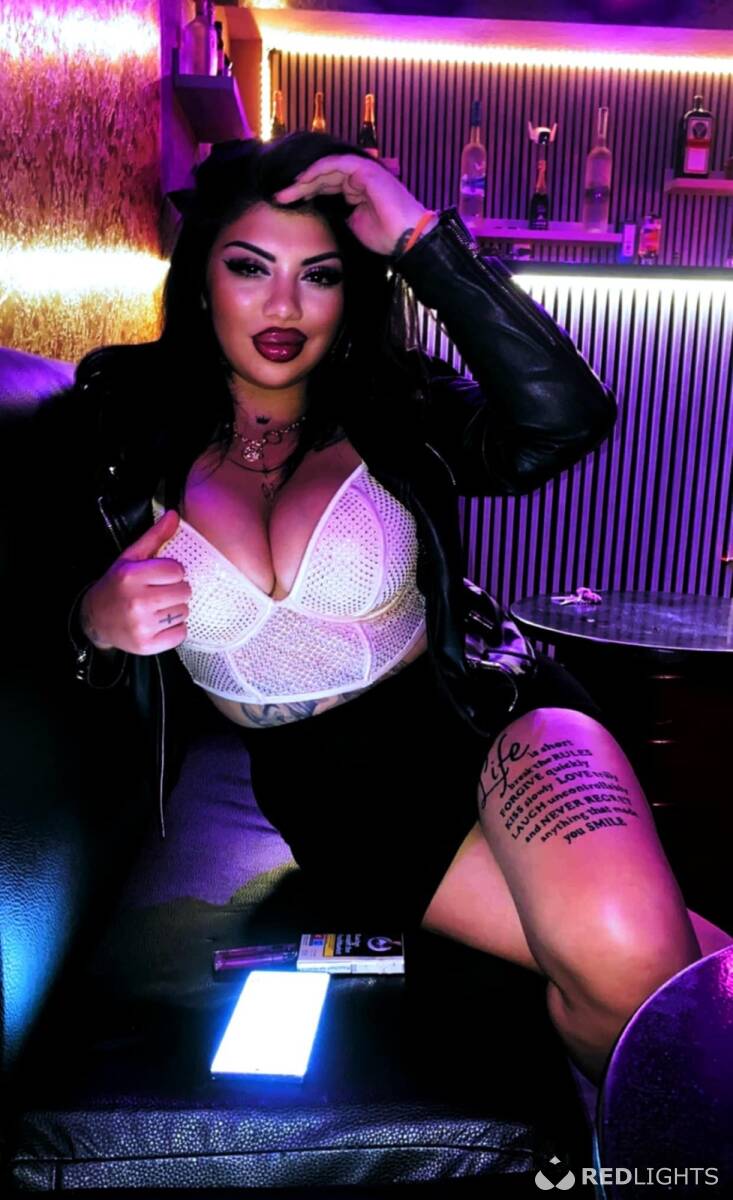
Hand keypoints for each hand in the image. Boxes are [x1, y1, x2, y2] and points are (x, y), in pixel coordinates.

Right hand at [79, 509, 191, 654]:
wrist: (95, 618)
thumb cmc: (117, 585)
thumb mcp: (131, 558)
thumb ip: (154, 537)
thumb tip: (174, 515)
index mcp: (131, 576)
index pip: (177, 571)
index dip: (173, 572)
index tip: (161, 576)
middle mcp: (136, 601)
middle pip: (184, 591)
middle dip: (176, 590)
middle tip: (160, 592)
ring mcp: (141, 626)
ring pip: (184, 612)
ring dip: (176, 609)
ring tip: (158, 607)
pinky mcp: (147, 645)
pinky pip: (181, 633)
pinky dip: (175, 629)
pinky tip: (160, 623)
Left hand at [273, 154, 433, 256]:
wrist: (407, 238)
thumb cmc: (385, 236)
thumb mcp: (353, 225)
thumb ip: (338, 214)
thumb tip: (320, 213)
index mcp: (355, 190)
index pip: (324, 186)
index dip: (304, 193)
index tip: (286, 203)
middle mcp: (358, 178)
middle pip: (322, 177)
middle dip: (299, 187)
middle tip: (279, 197)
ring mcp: (363, 172)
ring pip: (326, 169)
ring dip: (304, 179)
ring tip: (286, 192)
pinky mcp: (365, 170)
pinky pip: (336, 164)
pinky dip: (318, 170)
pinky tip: (303, 181)